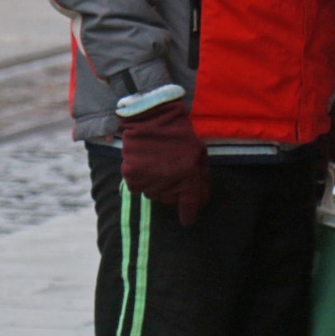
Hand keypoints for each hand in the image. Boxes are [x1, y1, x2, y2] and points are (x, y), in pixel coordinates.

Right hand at [119, 100, 209, 226]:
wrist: (151, 116)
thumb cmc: (179, 133)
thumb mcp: (200, 152)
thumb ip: (202, 178)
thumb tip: (201, 201)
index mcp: (188, 177)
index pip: (189, 207)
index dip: (188, 215)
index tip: (187, 219)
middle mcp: (169, 182)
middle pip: (170, 201)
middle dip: (172, 190)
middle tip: (170, 171)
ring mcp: (149, 180)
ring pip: (153, 195)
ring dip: (156, 185)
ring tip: (156, 165)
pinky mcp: (132, 176)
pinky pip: (137, 188)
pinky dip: (140, 180)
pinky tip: (143, 164)